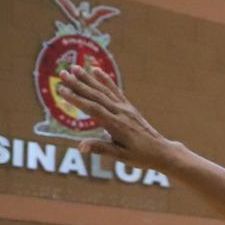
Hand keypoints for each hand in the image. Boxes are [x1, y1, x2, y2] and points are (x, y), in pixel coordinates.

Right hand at [54, 64, 178, 170]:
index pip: (93, 109)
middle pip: (97, 96)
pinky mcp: (129, 107)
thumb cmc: (141, 156)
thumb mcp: (121, 156)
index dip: (77, 99)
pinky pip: (116, 91)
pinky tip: (97, 71)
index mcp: (117, 125)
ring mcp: (126, 109)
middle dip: (78, 84)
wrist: (162, 151)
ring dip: (89, 79)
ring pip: (105, 91)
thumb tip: (80, 147)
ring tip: (75, 68)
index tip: (62, 89)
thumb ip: (101, 149)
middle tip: (62, 73)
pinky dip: (106, 81)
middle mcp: (121, 113)